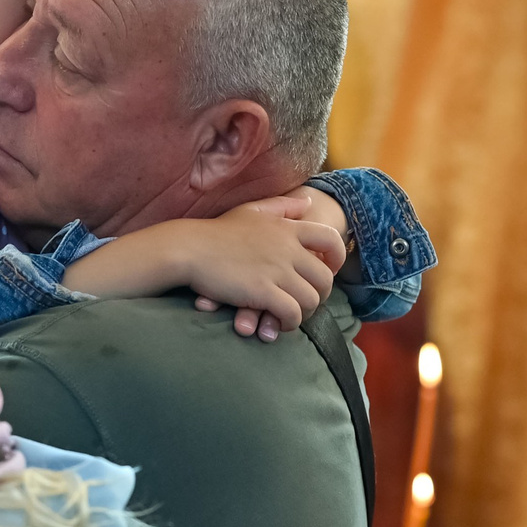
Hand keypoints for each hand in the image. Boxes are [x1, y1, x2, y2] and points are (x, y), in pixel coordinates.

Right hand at [179, 194, 346, 341]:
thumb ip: (282, 206)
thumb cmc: (216, 232)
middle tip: (305, 302)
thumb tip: (309, 202)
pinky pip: (292, 314)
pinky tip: (277, 324)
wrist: (189, 249)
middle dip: (320, 295)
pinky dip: (289, 323)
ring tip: (290, 317)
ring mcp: (277, 270)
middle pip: (325, 278)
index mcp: (287, 228)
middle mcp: (288, 248)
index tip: (328, 270)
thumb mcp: (251, 211)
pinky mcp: (264, 291)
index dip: (337, 258)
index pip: (330, 239)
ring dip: (304, 312)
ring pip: (311, 299)